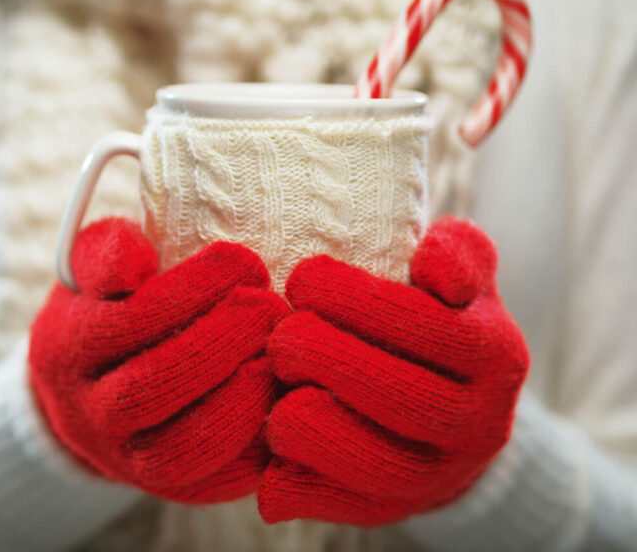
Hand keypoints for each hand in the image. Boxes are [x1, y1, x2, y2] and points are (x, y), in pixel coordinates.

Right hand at [29, 218, 288, 502]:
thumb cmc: (104, 308)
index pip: (129, 320)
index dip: (190, 290)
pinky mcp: (164, 488)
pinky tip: (281, 402)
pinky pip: (210, 482)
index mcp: (68, 348)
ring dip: (239, 401)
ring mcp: (124, 459)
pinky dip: (251, 449)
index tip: (242, 261)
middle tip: (271, 307)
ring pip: (180, 448)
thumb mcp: (91, 269)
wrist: (83, 390)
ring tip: (277, 356)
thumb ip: (109, 252)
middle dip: (222, 343)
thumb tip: (137, 261)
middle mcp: (88, 411)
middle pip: (153, 386)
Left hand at [258, 217, 529, 525]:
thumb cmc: (437, 324)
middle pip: (399, 395)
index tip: (303, 276)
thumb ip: (459, 252)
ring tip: (275, 382)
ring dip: (311, 422)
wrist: (453, 420)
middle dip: (325, 356)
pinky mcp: (398, 511)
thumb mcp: (464, 281)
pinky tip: (268, 457)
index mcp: (495, 354)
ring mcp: (441, 475)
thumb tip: (432, 262)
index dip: (359, 302)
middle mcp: (481, 422)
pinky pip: (347, 507)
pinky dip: (302, 486)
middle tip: (280, 331)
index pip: (430, 327)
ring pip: (376, 463)